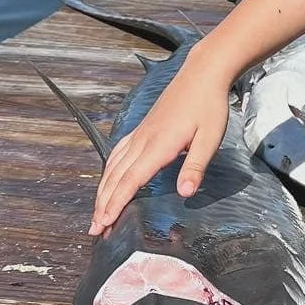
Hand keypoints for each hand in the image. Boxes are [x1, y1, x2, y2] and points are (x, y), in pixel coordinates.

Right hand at [88, 42, 232, 234]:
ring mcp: (140, 134)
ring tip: (97, 212)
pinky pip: (118, 153)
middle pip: (116, 177)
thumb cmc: (209, 106)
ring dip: (103, 190)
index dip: (116, 203)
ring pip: (113, 166)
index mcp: (159, 146)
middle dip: (103, 204)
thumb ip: (196, 166)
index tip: (104, 222)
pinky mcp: (142, 129)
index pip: (131, 180)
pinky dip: (109, 171)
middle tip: (94, 229)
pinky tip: (108, 179)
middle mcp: (143, 140)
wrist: (202, 74)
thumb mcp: (210, 138)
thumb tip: (184, 193)